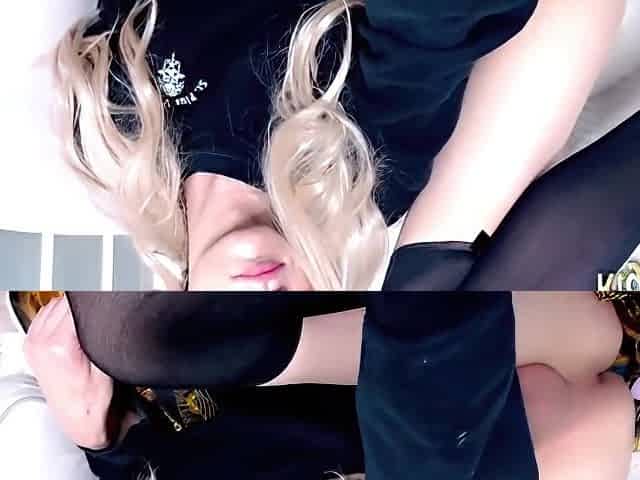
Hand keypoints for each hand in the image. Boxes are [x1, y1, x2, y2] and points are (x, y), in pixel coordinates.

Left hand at [24, 295, 114, 449]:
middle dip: (84, 302)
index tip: (106, 295)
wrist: (78, 418)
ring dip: (70, 306)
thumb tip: (108, 307)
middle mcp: (40, 342)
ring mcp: (32, 343)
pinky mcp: (31, 344)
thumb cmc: (92, 399)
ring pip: (53, 305)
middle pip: (64, 301)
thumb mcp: (107, 362)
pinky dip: (58, 313)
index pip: (76, 302)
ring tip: (87, 316)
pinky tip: (71, 321)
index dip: (95, 297)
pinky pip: (44, 315)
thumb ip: (105, 333)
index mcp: (60, 344)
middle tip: (100, 308)